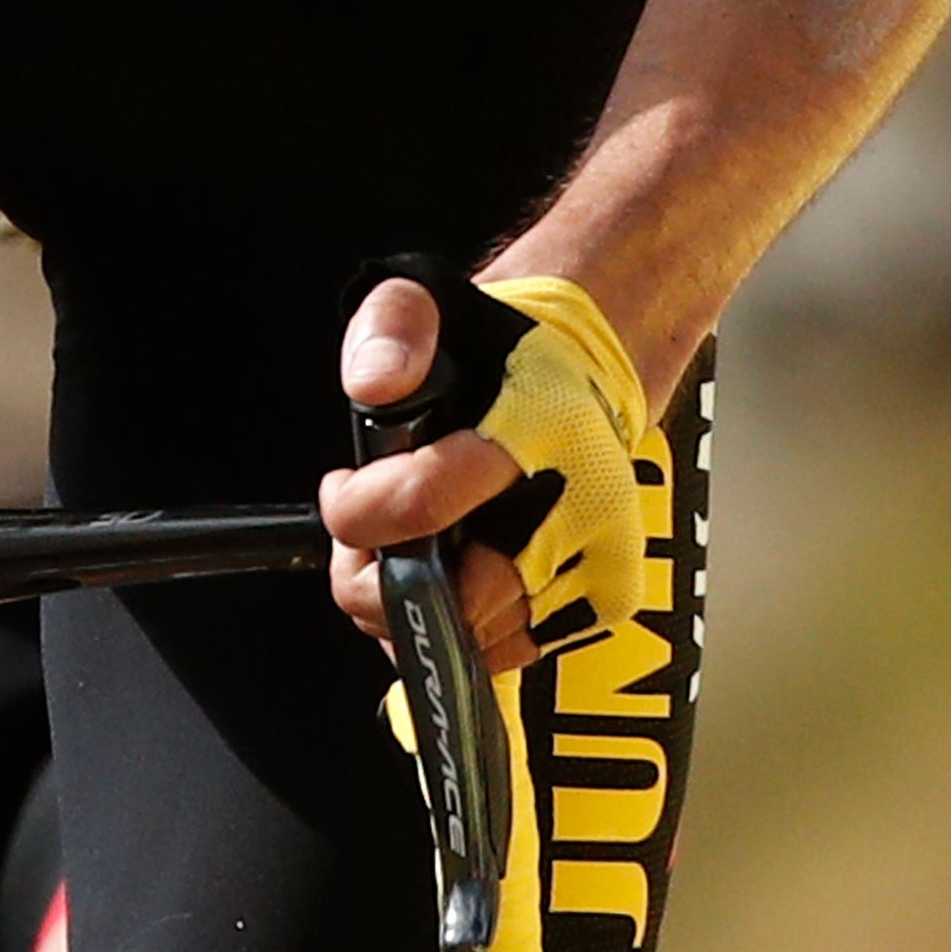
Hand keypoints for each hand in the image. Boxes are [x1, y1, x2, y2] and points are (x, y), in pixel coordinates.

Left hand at [316, 265, 652, 667]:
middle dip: (378, 580)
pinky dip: (467, 630)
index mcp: (542, 424)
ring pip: (479, 636)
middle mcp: (581, 498)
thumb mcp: (430, 303)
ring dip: (417, 610)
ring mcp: (600, 556)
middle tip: (363, 541)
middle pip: (453, 596)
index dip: (357, 511)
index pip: (425, 502)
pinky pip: (515, 649)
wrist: (586, 369)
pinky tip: (449, 580)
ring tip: (405, 553)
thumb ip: (392, 329)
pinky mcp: (608, 596)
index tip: (342, 492)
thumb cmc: (502, 350)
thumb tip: (376, 384)